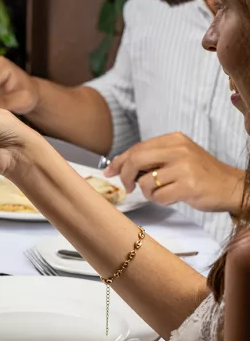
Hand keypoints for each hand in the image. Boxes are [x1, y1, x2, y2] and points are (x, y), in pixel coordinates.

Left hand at [104, 132, 244, 212]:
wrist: (232, 186)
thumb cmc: (200, 174)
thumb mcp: (178, 157)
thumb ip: (153, 158)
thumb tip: (120, 166)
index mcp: (174, 139)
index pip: (137, 148)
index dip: (119, 161)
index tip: (109, 171)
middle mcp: (178, 150)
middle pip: (135, 160)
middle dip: (125, 176)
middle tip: (127, 187)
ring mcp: (184, 167)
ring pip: (145, 182)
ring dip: (148, 193)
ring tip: (162, 192)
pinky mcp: (188, 186)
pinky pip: (158, 197)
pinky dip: (160, 201)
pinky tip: (172, 197)